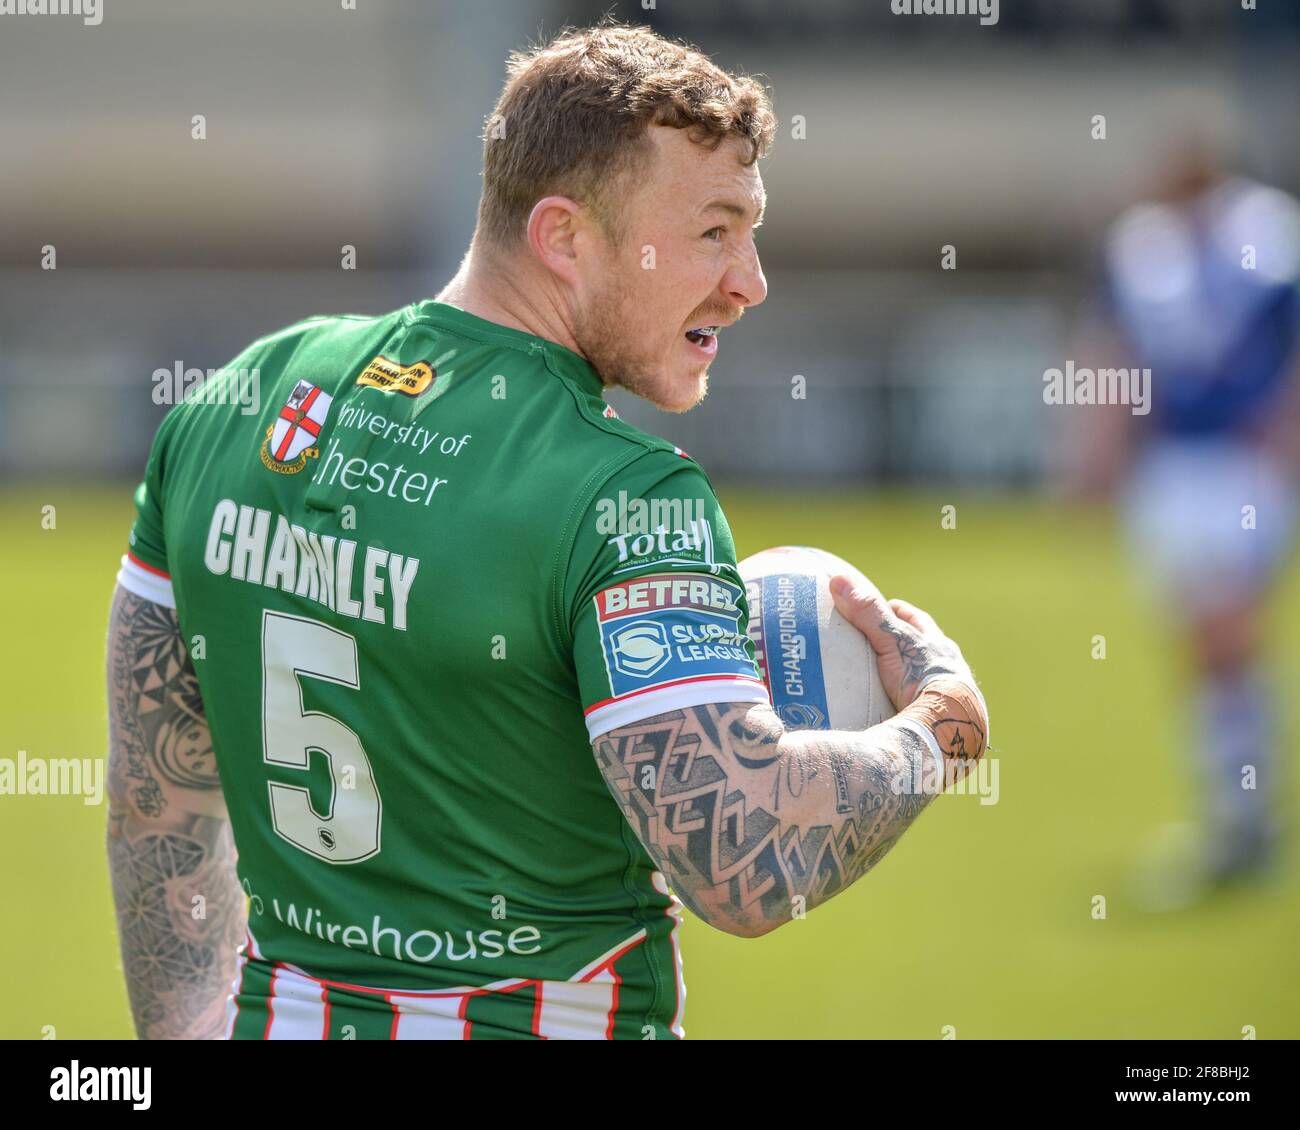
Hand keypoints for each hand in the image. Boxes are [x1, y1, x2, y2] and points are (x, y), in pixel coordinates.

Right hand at [829, 577, 971, 711]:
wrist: (948, 725)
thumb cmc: (923, 677)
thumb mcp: (893, 640)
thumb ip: (867, 613)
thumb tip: (836, 580)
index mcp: (935, 642)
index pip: (909, 617)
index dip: (889, 610)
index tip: (868, 610)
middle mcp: (942, 664)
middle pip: (914, 646)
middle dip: (893, 644)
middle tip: (864, 646)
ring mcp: (941, 692)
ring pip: (916, 676)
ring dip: (897, 676)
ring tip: (867, 681)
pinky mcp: (936, 717)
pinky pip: (913, 705)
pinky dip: (897, 703)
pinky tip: (881, 710)